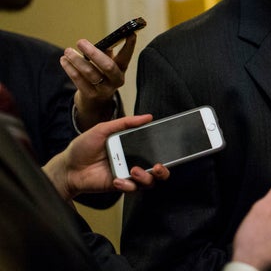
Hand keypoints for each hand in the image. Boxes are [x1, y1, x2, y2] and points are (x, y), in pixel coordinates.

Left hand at [42, 114, 169, 200]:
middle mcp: (133, 161)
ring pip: (148, 181)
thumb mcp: (103, 129)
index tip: (167, 149)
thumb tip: (148, 117)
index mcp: (132, 146)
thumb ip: (125, 122)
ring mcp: (127, 175)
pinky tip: (117, 180)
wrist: (68, 167)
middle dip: (162, 170)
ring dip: (145, 177)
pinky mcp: (119, 186)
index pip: (154, 149)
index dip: (164, 151)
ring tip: (134, 171)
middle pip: (157, 170)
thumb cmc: (83, 147)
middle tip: (157, 166)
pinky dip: (128, 185)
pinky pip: (132, 188)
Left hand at [60, 33, 137, 130]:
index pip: (126, 56)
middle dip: (93, 52)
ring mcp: (104, 89)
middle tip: (80, 42)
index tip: (131, 33)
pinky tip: (64, 60)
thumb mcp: (108, 63)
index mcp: (122, 69)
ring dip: (76, 60)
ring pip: (90, 72)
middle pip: (107, 66)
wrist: (96, 99)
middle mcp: (116, 80)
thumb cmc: (102, 74)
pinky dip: (69, 68)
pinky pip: (78, 79)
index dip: (130, 45)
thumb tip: (103, 42)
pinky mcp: (90, 95)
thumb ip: (106, 53)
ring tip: (67, 51)